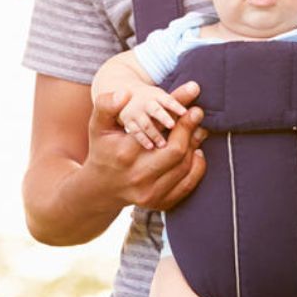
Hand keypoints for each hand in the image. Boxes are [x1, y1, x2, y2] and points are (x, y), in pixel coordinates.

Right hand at [86, 81, 208, 210]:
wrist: (100, 187)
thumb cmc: (103, 148)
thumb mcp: (98, 125)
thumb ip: (107, 105)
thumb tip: (124, 93)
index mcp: (125, 153)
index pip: (158, 128)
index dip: (178, 112)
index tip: (193, 98)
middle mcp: (138, 176)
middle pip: (176, 150)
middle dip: (189, 128)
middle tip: (197, 113)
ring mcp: (150, 193)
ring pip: (183, 166)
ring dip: (195, 145)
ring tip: (198, 129)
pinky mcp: (160, 203)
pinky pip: (188, 184)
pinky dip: (196, 166)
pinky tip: (196, 152)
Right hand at [117, 84, 188, 149]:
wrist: (126, 93)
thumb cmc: (154, 100)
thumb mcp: (164, 95)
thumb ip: (181, 95)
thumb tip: (196, 87)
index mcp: (158, 96)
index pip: (168, 100)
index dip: (176, 106)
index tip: (184, 112)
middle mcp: (146, 103)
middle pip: (156, 110)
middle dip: (163, 118)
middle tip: (172, 126)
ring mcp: (136, 112)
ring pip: (146, 123)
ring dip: (155, 133)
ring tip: (163, 144)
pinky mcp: (128, 122)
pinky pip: (135, 131)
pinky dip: (142, 139)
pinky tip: (151, 147)